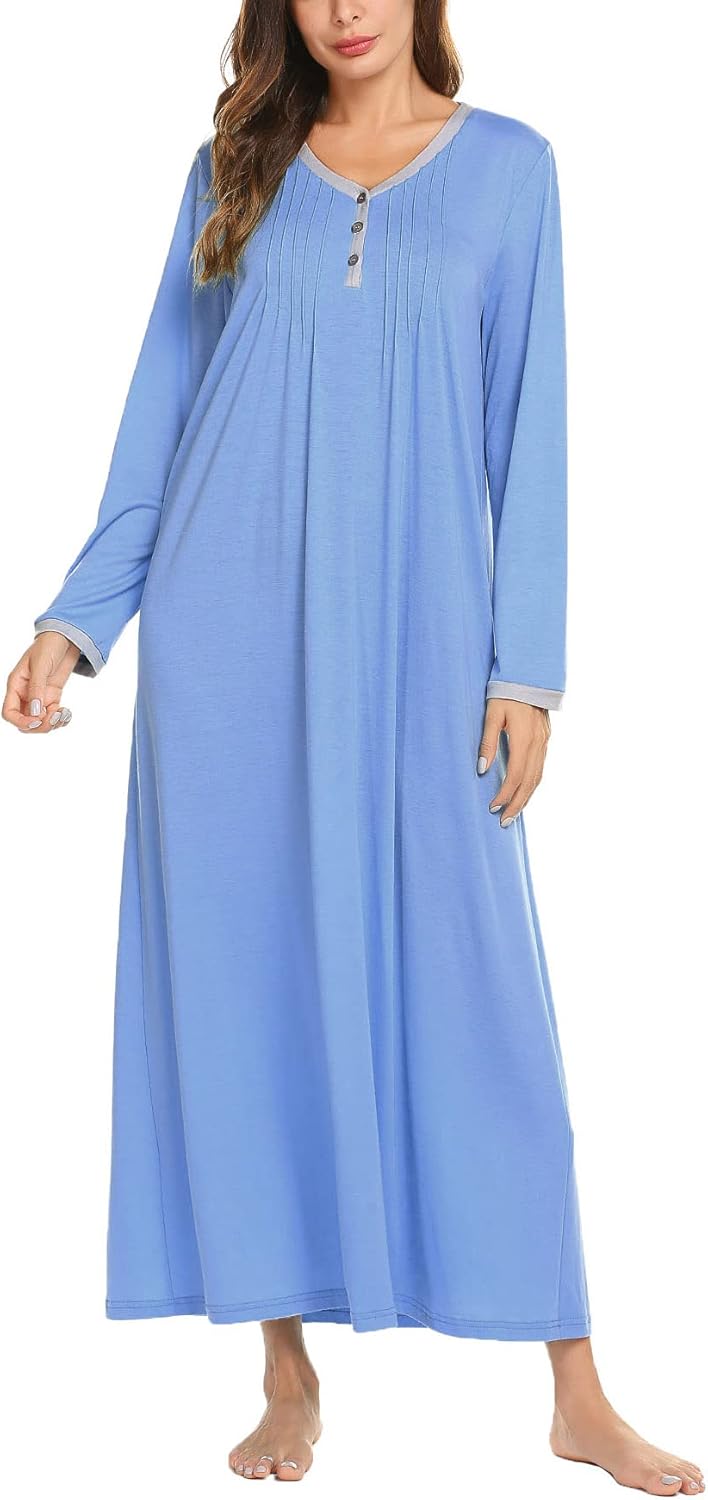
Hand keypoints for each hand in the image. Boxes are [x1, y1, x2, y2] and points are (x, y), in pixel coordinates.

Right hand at [2, 632, 79, 733]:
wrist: (65, 638)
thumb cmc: (48, 646)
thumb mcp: (41, 665)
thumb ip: (37, 688)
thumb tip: (35, 712)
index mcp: (16, 685)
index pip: (9, 712)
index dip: (21, 721)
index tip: (38, 720)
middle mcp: (25, 694)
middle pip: (25, 722)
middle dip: (39, 726)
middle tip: (54, 717)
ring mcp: (38, 697)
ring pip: (39, 722)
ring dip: (51, 724)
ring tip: (63, 714)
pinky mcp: (52, 697)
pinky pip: (52, 716)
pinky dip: (59, 719)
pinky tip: (67, 713)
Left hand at [476, 697, 550, 825]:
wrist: (529, 675)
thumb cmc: (506, 693)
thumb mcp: (491, 714)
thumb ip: (487, 742)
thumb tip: (481, 769)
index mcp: (524, 738)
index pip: (516, 775)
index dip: (505, 794)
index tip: (493, 807)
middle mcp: (538, 744)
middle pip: (530, 782)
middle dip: (517, 804)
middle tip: (504, 822)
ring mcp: (544, 742)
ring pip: (538, 777)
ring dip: (526, 797)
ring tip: (513, 813)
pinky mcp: (545, 740)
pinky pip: (540, 768)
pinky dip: (532, 784)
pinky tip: (524, 792)